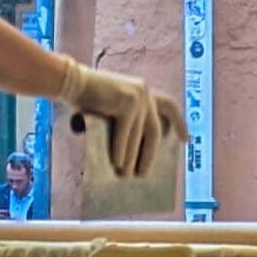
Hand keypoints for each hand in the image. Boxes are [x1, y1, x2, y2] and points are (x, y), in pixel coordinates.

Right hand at [58, 62, 186, 181]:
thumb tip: (134, 157)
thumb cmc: (87, 100)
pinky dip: (121, 149)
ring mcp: (138, 96)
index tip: (185, 140)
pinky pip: (126, 132)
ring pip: (139, 135)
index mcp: (143, 92)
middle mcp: (145, 92)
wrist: (70, 82)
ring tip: (125, 174)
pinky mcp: (128, 101)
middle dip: (149, 155)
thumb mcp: (112, 112)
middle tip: (143, 174)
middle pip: (154, 130)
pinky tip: (116, 163)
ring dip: (131, 157)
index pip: (169, 106)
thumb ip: (126, 125)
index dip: (179, 122)